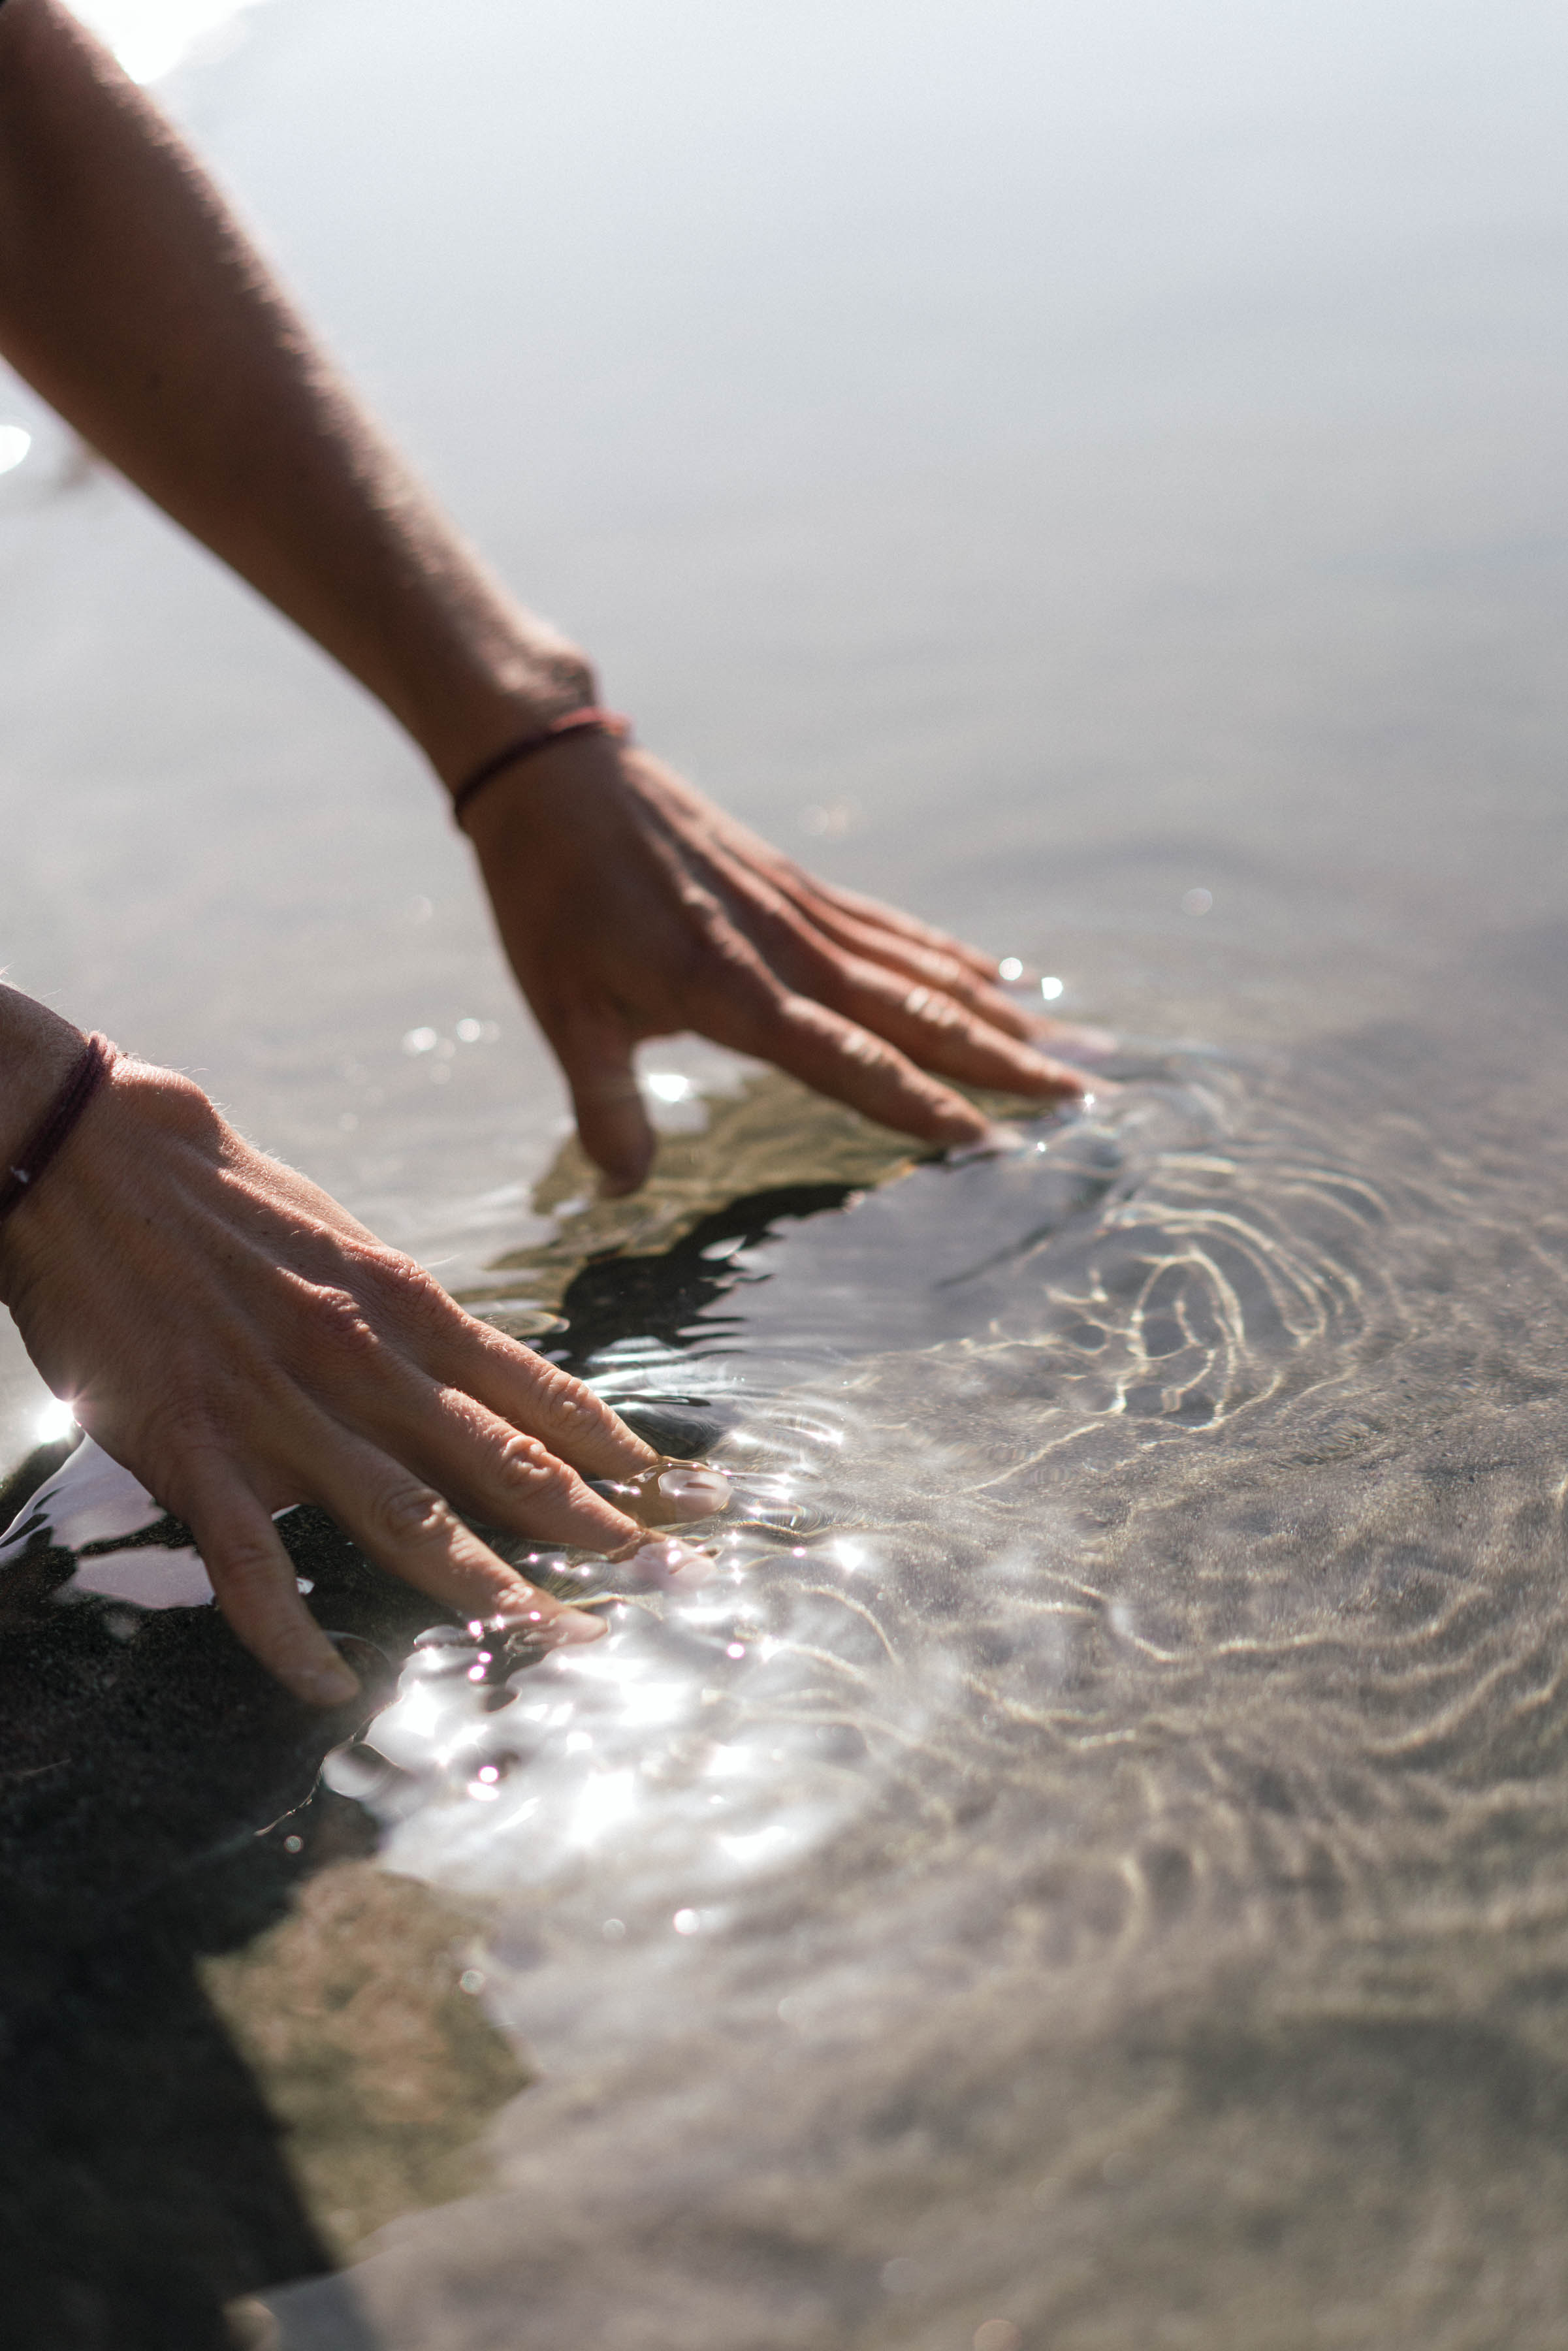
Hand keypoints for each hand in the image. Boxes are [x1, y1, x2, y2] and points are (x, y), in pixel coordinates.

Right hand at [0, 1046, 708, 1705]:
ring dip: (496, 1592)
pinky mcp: (193, 1447)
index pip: (541, 1395)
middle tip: (681, 1585)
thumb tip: (476, 1384)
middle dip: (601, 1533)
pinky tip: (331, 1687)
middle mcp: (366, 1361)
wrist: (90, 1154)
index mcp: (407, 1307)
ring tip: (571, 1650)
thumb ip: (412, 1324)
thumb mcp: (347, 1246)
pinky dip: (290, 1630)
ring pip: (409, 1521)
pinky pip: (250, 1562)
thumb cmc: (226, 1200)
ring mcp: (282, 1410)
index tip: (694, 1496)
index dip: (624, 1454)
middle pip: (505, 1466)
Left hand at [463, 732, 1089, 1192]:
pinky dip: (950, 957)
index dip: (920, 1105)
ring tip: (1071, 1047)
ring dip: (997, 1014)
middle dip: (1002, 1063)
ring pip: (920, 972)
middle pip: (917, 1016)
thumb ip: (602, 1106)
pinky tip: (998, 976)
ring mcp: (802, 913)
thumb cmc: (550, 901)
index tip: (987, 1143)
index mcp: (735, 991)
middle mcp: (788, 951)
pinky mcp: (797, 886)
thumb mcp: (563, 1012)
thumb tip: (623, 1189)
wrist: (555, 777)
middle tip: (1081, 1098)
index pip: (850, 1063)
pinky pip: (892, 930)